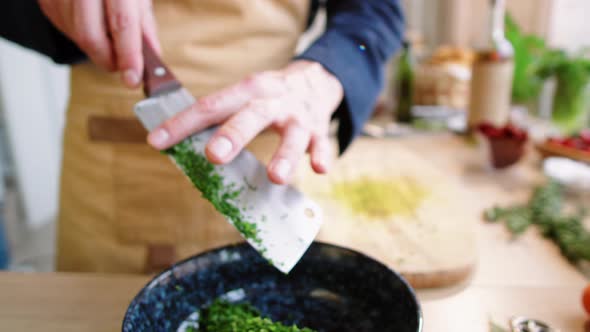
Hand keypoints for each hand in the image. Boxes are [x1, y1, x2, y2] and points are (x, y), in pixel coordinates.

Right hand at [38, 0, 159, 87]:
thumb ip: (144, 27)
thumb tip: (151, 58)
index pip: (121, 24)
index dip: (128, 55)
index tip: (133, 78)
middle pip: (90, 36)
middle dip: (109, 59)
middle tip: (122, 66)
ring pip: (77, 36)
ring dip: (98, 47)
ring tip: (109, 34)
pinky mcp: (46, 1)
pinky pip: (66, 29)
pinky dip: (83, 35)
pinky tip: (92, 22)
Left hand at [148, 60, 343, 183]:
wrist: (317, 80)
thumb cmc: (269, 96)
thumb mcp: (244, 96)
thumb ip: (218, 117)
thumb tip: (175, 145)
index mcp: (247, 90)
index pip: (211, 106)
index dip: (183, 124)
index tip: (157, 141)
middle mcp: (272, 100)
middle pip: (251, 116)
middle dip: (233, 136)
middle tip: (213, 156)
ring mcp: (298, 116)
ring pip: (292, 135)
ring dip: (284, 156)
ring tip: (275, 177)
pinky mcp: (319, 129)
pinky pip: (321, 144)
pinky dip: (322, 155)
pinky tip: (319, 169)